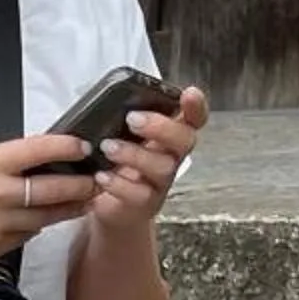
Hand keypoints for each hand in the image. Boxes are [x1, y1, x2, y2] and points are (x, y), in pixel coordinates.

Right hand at [0, 136, 98, 270]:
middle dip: (82, 184)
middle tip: (97, 181)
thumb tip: (38, 156)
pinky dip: (39, 227)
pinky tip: (45, 221)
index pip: (41, 148)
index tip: (85, 147)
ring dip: (70, 209)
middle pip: (55, 186)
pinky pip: (28, 236)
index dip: (70, 147)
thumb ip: (2, 161)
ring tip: (85, 202)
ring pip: (48, 216)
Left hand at [93, 87, 209, 228]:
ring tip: (107, 147)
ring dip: (134, 154)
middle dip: (161, 127)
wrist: (111, 207)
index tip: (189, 93)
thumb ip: (127, 119)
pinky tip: (101, 176)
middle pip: (184, 140)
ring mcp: (161, 182)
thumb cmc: (120, 162)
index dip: (196, 106)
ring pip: (162, 167)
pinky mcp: (146, 203)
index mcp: (171, 134)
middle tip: (132, 119)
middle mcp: (172, 156)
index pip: (195, 118)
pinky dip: (119, 184)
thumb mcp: (123, 136)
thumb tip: (111, 96)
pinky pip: (139, 194)